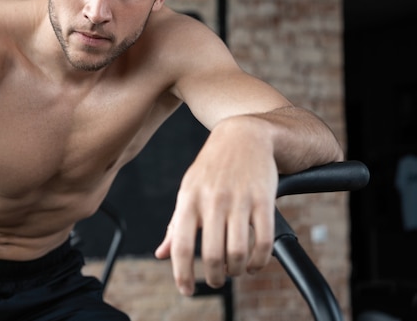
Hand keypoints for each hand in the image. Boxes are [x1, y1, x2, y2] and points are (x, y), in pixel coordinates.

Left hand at [155, 120, 277, 295]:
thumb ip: (176, 225)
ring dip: (236, 271)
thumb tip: (161, 254)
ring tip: (234, 271)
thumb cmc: (212, 168)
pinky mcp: (264, 199)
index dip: (183, 274)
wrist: (243, 135)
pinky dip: (259, 261)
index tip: (187, 290)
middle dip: (214, 277)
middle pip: (213, 255)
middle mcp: (212, 200)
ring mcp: (239, 200)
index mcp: (189, 199)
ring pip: (238, 252)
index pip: (182, 246)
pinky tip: (253, 263)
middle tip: (216, 280)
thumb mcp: (188, 191)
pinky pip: (263, 241)